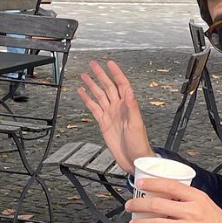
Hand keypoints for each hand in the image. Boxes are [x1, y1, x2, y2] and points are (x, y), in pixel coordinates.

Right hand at [77, 59, 152, 173]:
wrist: (133, 159)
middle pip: (108, 86)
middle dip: (101, 74)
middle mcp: (118, 107)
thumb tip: (129, 91)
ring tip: (84, 74)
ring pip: (99, 95)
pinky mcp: (104, 122)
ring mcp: (110, 114)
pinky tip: (82, 92)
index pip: (121, 84)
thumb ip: (132, 106)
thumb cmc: (139, 143)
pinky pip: (94, 108)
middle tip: (92, 64)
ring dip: (92, 84)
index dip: (116, 73)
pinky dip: (87, 99)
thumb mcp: (136, 124)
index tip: (109, 63)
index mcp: (127, 105)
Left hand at [126, 178, 221, 222]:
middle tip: (130, 206)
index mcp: (197, 198)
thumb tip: (164, 196)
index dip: (152, 183)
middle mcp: (193, 212)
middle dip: (139, 205)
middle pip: (158, 205)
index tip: (140, 183)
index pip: (171, 186)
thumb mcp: (206, 204)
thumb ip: (187, 200)